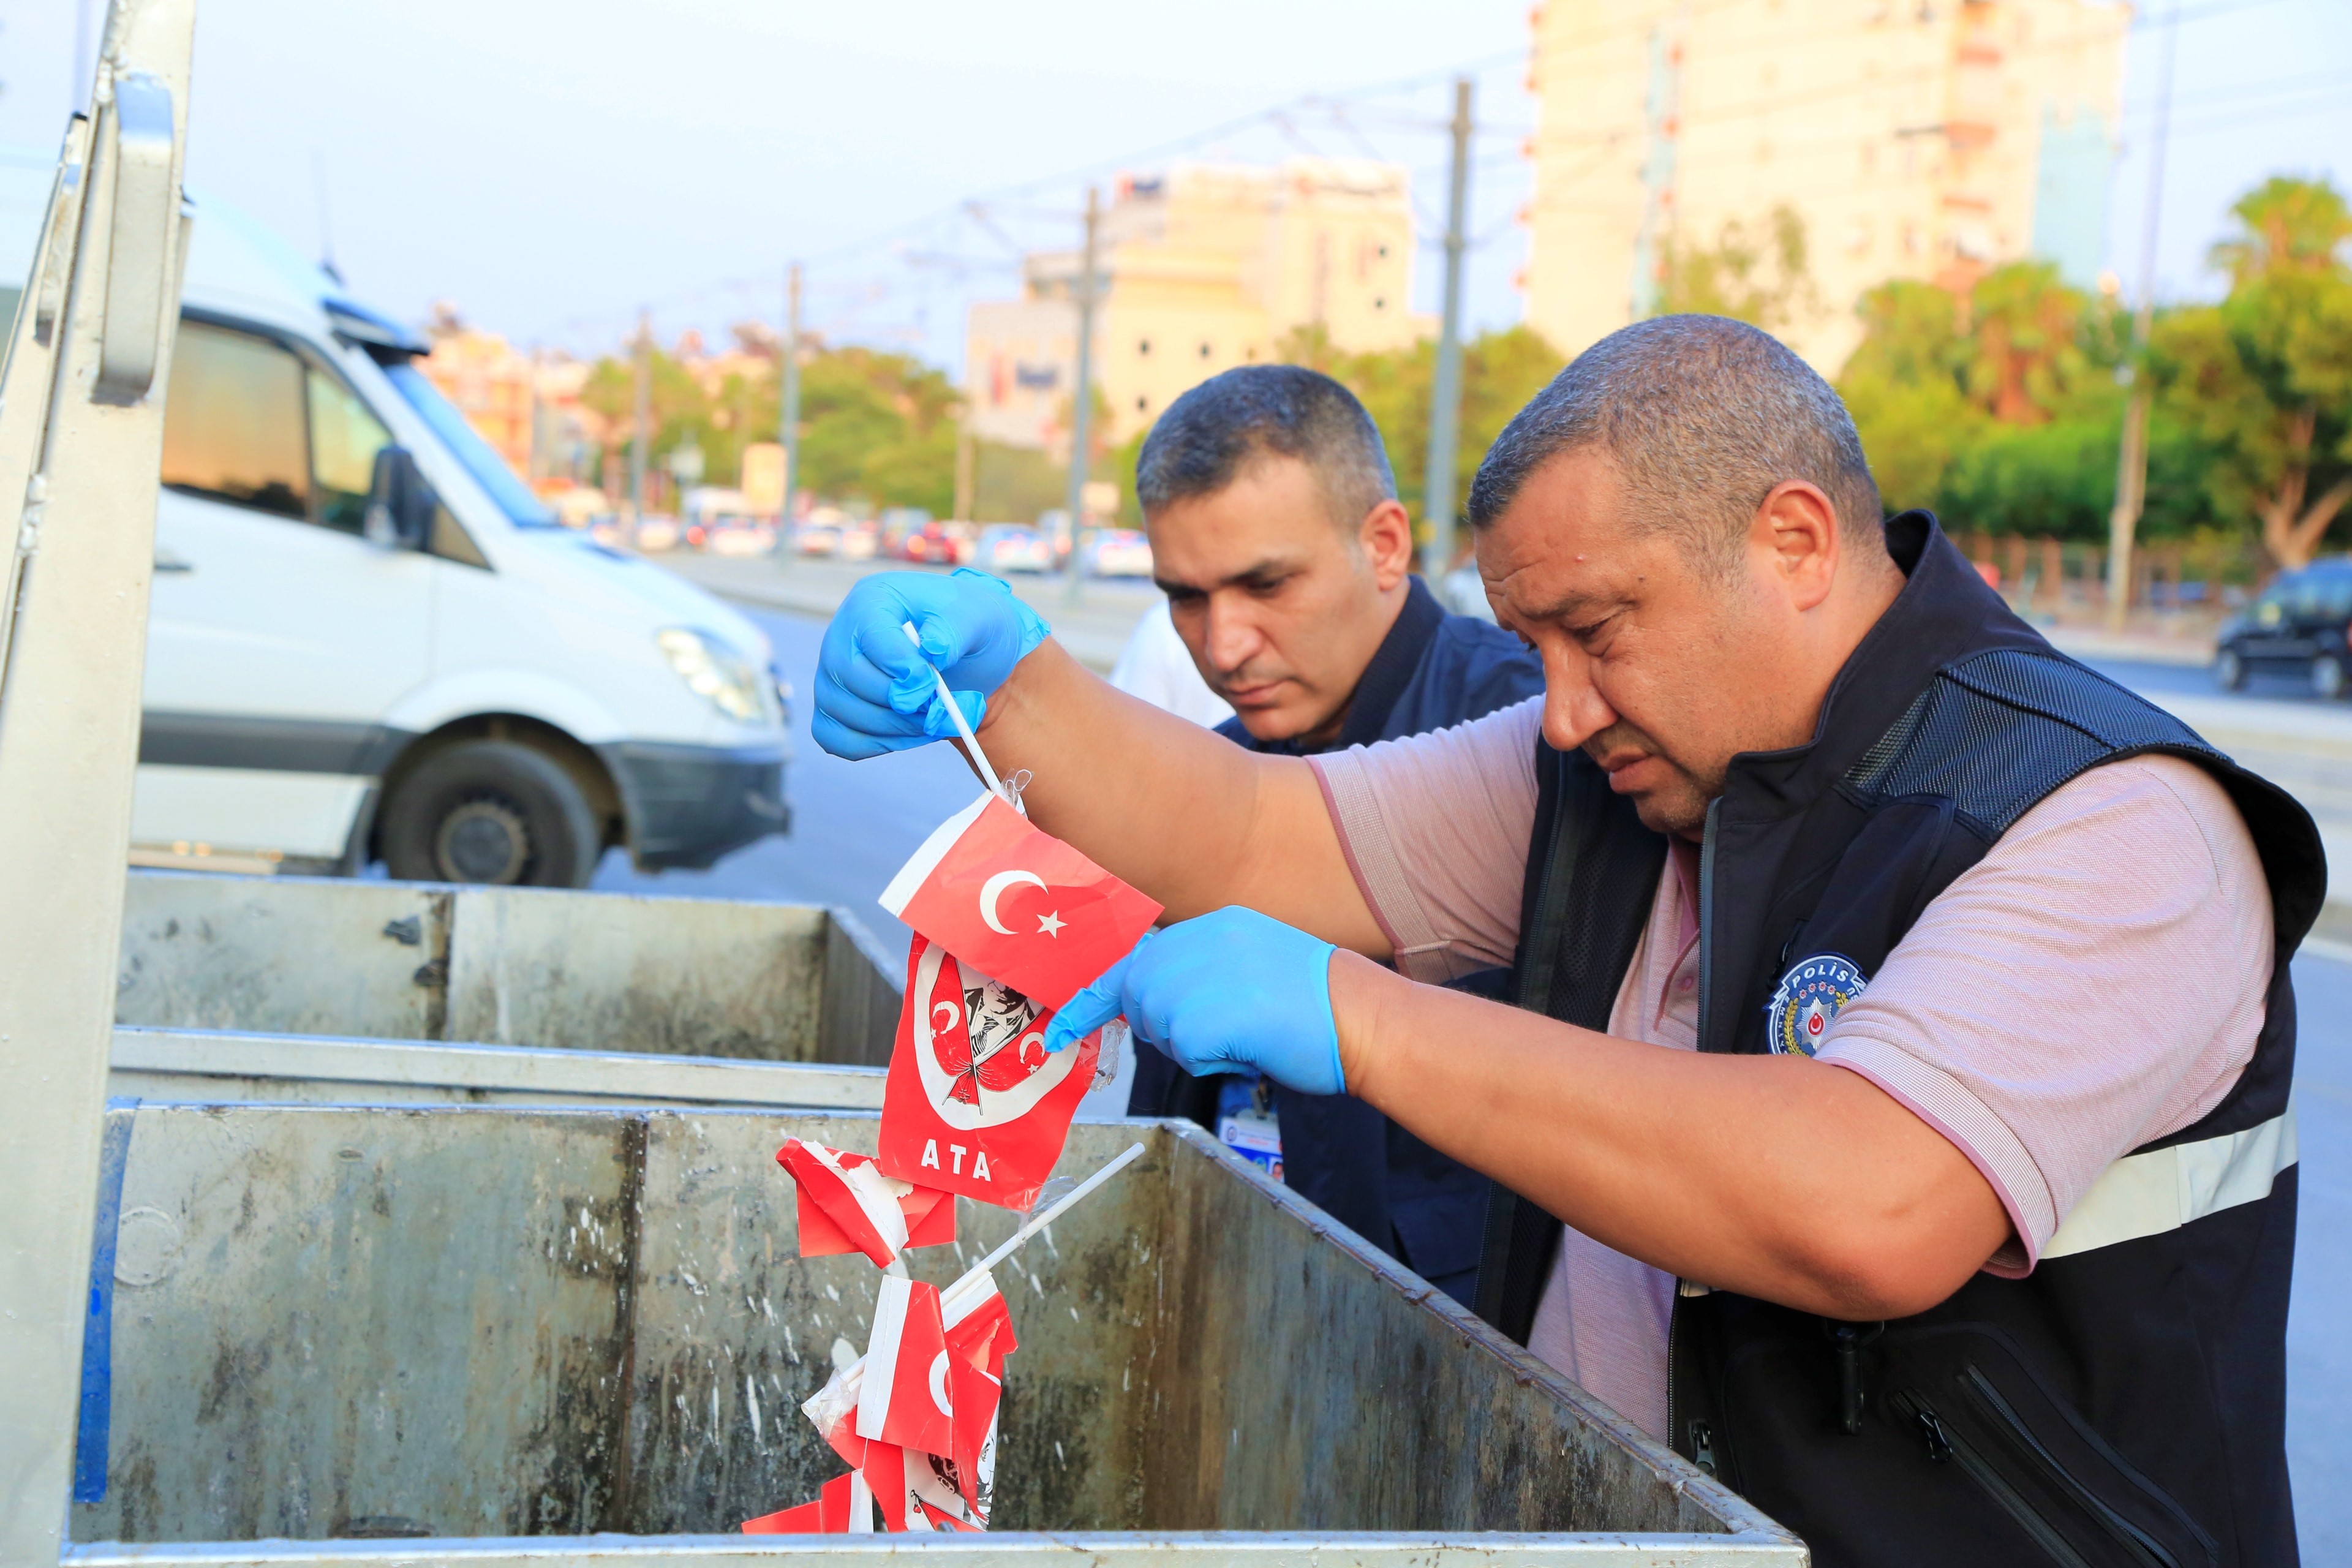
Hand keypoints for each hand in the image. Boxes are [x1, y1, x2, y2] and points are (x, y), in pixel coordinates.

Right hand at [813, 569, 1050, 758]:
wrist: (970, 658)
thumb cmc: (970, 630)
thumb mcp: (981, 616)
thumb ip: (956, 629)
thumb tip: (933, 649)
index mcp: (873, 599)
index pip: (870, 636)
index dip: (901, 666)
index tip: (933, 684)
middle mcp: (842, 635)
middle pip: (850, 677)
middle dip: (901, 703)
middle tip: (943, 709)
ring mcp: (832, 674)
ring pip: (844, 712)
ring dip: (896, 728)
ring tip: (936, 719)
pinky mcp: (834, 709)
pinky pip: (838, 739)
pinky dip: (877, 744)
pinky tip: (911, 732)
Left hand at [1043, 907, 1343, 1096]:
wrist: (1365, 1020)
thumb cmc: (1319, 1007)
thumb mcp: (1256, 964)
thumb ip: (1207, 971)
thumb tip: (1157, 1001)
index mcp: (1216, 926)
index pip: (1138, 955)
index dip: (1097, 994)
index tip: (1063, 1024)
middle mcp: (1202, 941)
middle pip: (1141, 995)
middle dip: (1165, 1025)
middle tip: (1220, 1034)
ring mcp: (1201, 976)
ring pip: (1160, 1026)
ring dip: (1195, 1046)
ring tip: (1248, 1036)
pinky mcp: (1206, 1017)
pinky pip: (1184, 1053)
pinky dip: (1213, 1064)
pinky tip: (1251, 1050)